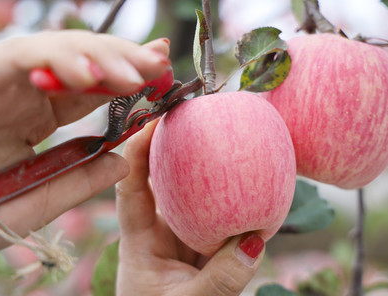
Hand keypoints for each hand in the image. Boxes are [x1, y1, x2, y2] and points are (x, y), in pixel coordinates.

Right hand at [0, 30, 169, 256]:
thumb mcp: (33, 204)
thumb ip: (77, 181)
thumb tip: (124, 161)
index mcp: (39, 118)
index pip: (95, 91)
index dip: (132, 82)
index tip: (165, 80)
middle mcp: (25, 94)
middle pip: (86, 62)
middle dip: (127, 59)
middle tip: (162, 62)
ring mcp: (2, 82)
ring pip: (60, 49)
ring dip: (103, 55)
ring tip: (140, 71)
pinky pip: (21, 54)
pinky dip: (58, 57)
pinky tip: (92, 73)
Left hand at [116, 120, 265, 295]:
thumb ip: (222, 279)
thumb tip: (256, 240)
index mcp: (140, 241)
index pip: (131, 186)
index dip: (136, 148)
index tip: (154, 118)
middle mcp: (160, 230)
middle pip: (162, 177)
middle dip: (175, 142)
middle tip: (195, 109)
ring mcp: (185, 236)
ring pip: (195, 194)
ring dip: (207, 165)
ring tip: (226, 130)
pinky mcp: (207, 245)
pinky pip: (223, 216)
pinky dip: (236, 198)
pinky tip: (256, 177)